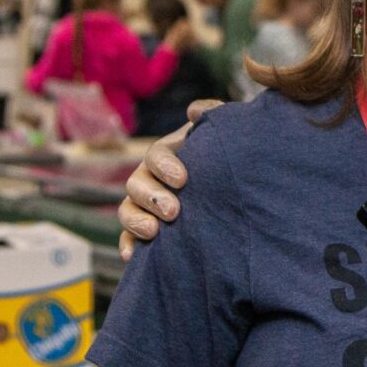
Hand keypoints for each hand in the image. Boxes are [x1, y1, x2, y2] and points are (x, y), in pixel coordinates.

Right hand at [116, 105, 216, 256]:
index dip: (164, 166)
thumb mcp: (226, 135)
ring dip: (136, 220)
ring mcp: (147, 205)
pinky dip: (128, 245)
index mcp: (169, 154)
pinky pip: (129, 238)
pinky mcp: (148, 230)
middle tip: (174, 211)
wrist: (237, 188)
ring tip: (154, 232)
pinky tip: (133, 256)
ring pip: (128, 210)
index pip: (155, 155)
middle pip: (136, 184)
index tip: (183, 180)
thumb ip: (214, 115)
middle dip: (153, 197)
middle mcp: (152, 178)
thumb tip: (194, 110)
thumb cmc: (229, 158)